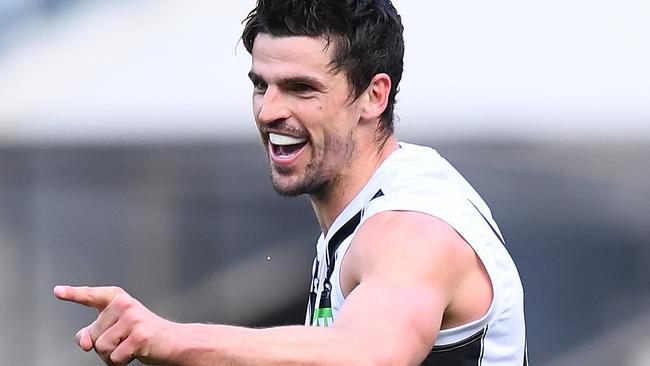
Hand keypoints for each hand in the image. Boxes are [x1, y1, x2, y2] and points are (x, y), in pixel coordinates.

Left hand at [54, 285, 175, 365]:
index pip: (90, 296)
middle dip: (105, 346)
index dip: (73, 294)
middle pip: (93, 335)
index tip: (57, 291)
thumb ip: (91, 333)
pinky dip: (121, 361)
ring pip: (101, 347)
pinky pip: (115, 357)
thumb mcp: (112, 330)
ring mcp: (133, 318)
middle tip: (125, 340)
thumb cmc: (139, 334)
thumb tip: (85, 343)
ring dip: (112, 355)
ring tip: (129, 346)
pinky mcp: (140, 335)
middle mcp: (124, 304)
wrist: (171, 341)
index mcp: (115, 299)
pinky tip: (135, 352)